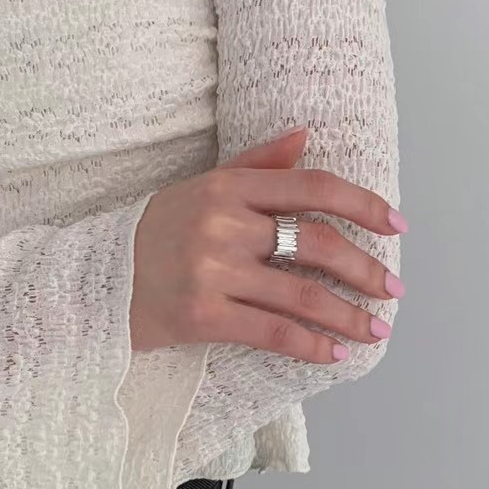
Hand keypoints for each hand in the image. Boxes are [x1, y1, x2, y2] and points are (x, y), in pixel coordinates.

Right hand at [128, 127, 405, 362]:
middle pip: (316, 242)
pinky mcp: (201, 316)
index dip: (362, 204)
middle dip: (364, 268)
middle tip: (393, 288)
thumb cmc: (153, 234)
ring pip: (302, 293)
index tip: (395, 224)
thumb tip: (307, 135)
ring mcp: (211, 271)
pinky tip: (336, 353)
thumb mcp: (199, 187)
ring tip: (376, 329)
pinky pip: (273, 332)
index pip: (311, 187)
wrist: (93, 282)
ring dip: (349, 315)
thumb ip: (255, 164)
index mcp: (226, 186)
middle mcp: (222, 224)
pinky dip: (311, 345)